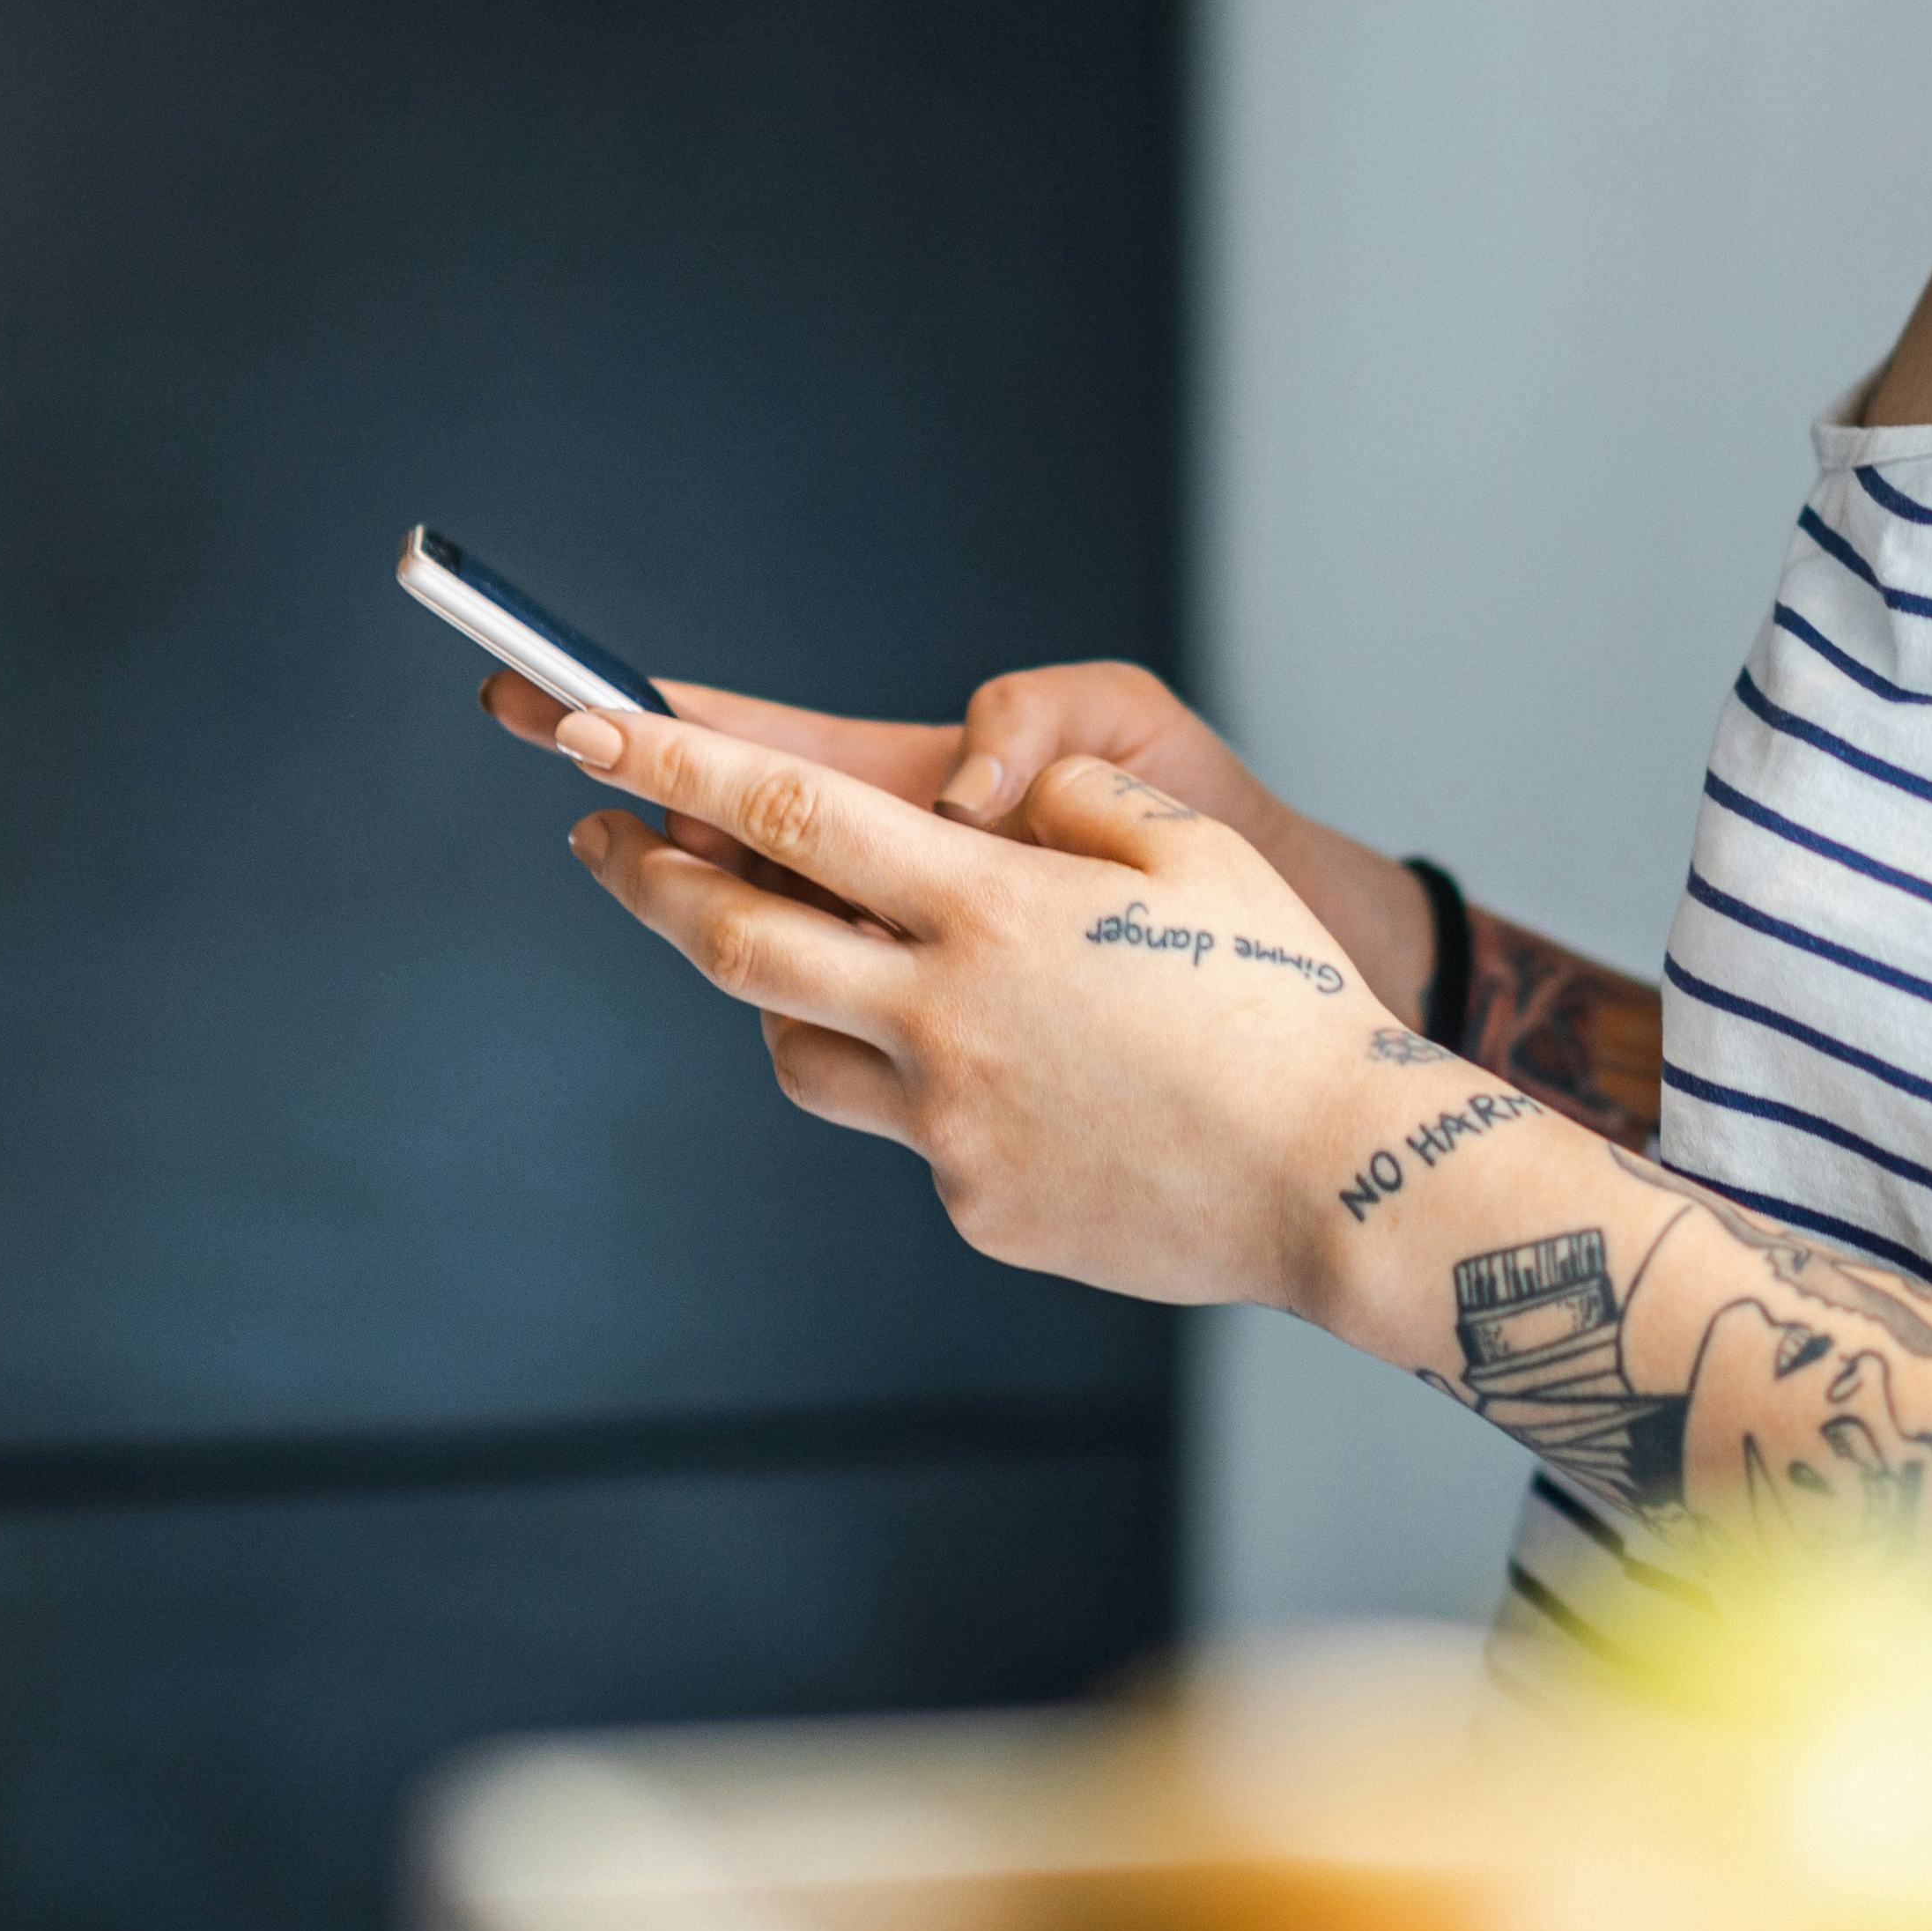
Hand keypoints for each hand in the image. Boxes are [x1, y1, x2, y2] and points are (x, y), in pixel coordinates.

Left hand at [539, 700, 1401, 1314]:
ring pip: (795, 1052)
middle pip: (737, 940)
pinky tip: (1009, 1090)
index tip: (591, 726)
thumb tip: (992, 798)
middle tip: (600, 842)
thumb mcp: (1190, 849)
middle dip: (647, 882)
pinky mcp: (977, 1205)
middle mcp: (945, 1013)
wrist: (1340, 1179)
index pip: (791, 811)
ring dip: (775, 997)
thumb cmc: (1284, 998)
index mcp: (991, 905)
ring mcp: (950, 1122)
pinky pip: (909, 1136)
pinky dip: (924, 1095)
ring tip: (796, 967)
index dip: (674, 763)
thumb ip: (1075, 802)